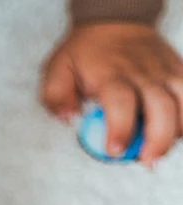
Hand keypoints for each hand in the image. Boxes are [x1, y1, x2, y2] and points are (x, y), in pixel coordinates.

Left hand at [41, 22, 182, 165]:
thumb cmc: (83, 52)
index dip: (120, 128)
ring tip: (163, 151)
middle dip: (158, 138)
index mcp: (111, 75)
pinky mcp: (177, 70)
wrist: (114, 19)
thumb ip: (56, 95)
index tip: (115, 151)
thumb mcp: (58, 68)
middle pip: (161, 106)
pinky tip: (176, 134)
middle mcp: (142, 73)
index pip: (121, 102)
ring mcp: (164, 71)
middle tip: (146, 161)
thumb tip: (67, 118)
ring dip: (178, 130)